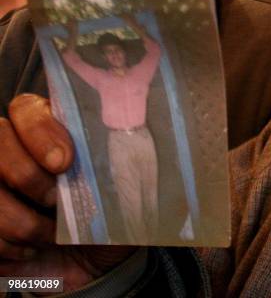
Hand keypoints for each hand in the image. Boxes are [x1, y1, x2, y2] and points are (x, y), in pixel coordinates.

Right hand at [0, 95, 134, 291]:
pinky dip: (5, 246)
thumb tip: (153, 147)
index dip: (39, 131)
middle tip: (57, 202)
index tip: (64, 162)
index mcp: (51, 131)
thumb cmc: (112, 216)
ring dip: (18, 220)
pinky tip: (30, 250)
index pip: (26, 109)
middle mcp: (14, 150)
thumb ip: (131, 162)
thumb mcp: (130, 189)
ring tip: (50, 234)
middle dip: (26, 175)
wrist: (95, 264)